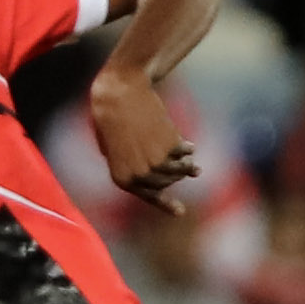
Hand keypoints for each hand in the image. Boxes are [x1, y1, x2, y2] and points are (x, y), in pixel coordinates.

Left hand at [90, 67, 196, 205]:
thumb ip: (126, 161)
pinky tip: (190, 147)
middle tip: (188, 172)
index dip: (166, 204)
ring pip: (179, 170)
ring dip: (188, 168)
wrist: (120, 92)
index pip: (149, 195)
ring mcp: (158, 162)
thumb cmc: (109, 115)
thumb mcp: (109, 145)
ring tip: (195, 168)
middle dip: (175, 177)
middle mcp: (141, 175)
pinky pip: (184, 151)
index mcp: (122, 178)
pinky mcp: (171, 146)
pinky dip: (188, 149)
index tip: (181, 211)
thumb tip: (146, 172)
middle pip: (166, 182)